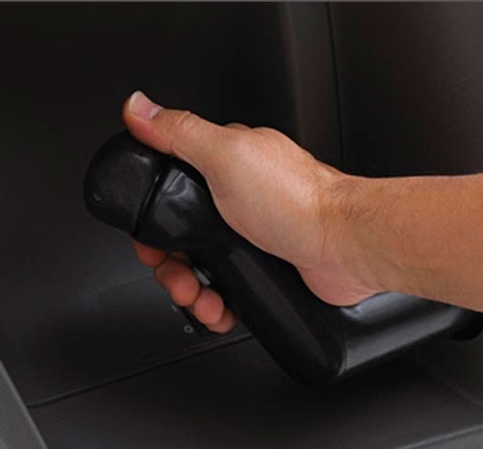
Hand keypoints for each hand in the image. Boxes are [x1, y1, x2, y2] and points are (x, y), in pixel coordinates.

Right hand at [122, 91, 382, 332]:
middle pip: (180, 235)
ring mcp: (250, 233)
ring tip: (200, 299)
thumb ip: (180, 133)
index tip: (149, 242)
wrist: (343, 246)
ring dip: (192, 289)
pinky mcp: (264, 263)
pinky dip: (218, 302)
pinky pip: (227, 287)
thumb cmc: (298, 200)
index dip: (152, 220)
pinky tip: (220, 307)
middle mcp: (236, 197)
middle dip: (171, 264)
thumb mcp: (227, 155)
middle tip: (177, 278)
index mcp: (224, 163)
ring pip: (201, 265)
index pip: (168, 188)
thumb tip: (138, 107)